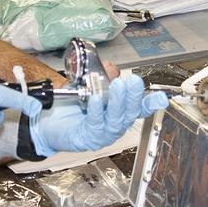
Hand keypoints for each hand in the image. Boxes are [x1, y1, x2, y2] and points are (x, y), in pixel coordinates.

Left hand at [31, 73, 168, 156]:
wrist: (46, 121)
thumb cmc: (69, 106)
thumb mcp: (87, 85)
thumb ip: (101, 77)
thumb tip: (112, 68)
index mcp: (118, 112)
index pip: (138, 108)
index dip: (151, 103)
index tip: (161, 98)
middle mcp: (115, 125)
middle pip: (130, 113)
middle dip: (132, 97)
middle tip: (132, 81)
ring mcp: (103, 134)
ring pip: (116, 120)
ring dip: (118, 102)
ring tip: (117, 86)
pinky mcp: (88, 139)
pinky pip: (95, 124)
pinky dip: (96, 111)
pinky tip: (96, 99)